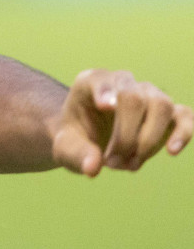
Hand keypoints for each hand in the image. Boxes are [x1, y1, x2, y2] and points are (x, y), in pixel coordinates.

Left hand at [50, 70, 191, 175]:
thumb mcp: (66, 147)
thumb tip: (93, 168)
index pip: (101, 80)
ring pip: (161, 105)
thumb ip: (76, 155)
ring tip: (130, 164)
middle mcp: (123, 82)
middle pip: (133, 99)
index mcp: (92, 82)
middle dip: (125, 136)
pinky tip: (171, 151)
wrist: (91, 141)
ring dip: (148, 140)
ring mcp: (148, 94)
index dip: (105, 91)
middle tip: (112, 163)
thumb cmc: (76, 138)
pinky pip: (185, 116)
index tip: (105, 107)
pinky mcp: (169, 113)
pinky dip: (183, 133)